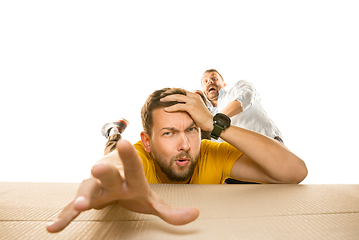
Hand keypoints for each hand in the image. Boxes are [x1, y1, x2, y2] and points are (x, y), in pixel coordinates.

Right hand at [46, 140, 199, 232]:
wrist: (112, 184)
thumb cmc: (133, 191)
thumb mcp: (151, 202)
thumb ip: (171, 211)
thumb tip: (196, 214)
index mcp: (130, 179)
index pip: (133, 166)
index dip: (129, 156)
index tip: (124, 142)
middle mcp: (111, 180)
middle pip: (108, 175)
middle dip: (104, 171)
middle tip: (98, 166)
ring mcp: (95, 189)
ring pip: (87, 190)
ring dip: (81, 196)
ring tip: (78, 207)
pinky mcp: (83, 200)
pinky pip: (71, 210)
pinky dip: (64, 218)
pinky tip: (53, 228)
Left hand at [160, 90, 213, 131]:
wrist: (211, 122)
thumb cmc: (203, 118)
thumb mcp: (196, 109)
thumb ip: (190, 105)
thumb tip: (182, 107)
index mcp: (194, 96)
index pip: (182, 91)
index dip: (173, 91)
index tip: (166, 93)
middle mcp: (194, 96)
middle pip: (178, 92)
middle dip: (169, 93)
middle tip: (161, 95)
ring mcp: (193, 101)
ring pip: (177, 97)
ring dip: (168, 98)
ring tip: (161, 100)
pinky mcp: (192, 107)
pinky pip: (179, 106)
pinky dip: (171, 107)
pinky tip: (166, 109)